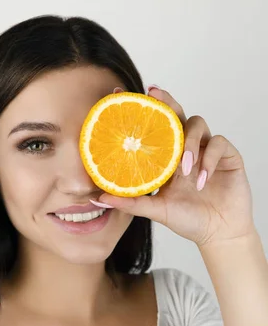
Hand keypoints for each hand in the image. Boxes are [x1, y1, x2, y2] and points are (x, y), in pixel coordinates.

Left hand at [97, 86, 254, 246]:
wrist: (218, 233)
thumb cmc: (187, 219)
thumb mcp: (155, 210)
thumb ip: (129, 202)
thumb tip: (98, 197)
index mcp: (166, 157)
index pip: (151, 126)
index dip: (138, 109)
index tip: (117, 94)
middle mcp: (185, 148)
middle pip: (175, 113)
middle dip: (165, 100)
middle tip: (153, 93)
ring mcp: (206, 149)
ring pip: (198, 124)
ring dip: (189, 142)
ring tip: (184, 168)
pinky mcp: (227, 156)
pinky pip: (218, 144)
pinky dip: (208, 158)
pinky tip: (201, 179)